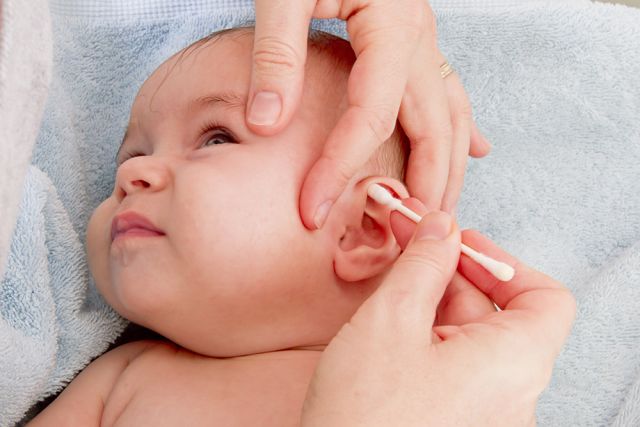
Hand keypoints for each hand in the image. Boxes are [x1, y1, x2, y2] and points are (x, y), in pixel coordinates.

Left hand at [247, 0, 491, 228]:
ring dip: (449, 171)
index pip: (372, 116)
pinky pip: (451, 94)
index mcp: (390, 27)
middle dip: (420, 189)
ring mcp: (426, 43)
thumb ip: (277, 55)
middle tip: (405, 241)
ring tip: (442, 216)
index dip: (342, 167)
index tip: (312, 209)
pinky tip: (473, 153)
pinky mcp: (418, 44)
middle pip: (432, 129)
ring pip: (451, 118)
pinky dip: (461, 129)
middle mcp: (419, 40)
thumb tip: (266, 124)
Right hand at [301, 205, 575, 426]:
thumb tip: (440, 228)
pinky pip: (455, 369)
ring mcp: (485, 414)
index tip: (458, 244)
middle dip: (451, 274)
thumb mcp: (390, 321)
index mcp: (514, 365)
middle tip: (408, 245)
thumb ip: (423, 265)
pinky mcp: (456, 423)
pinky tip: (389, 328)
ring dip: (434, 304)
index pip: (545, 299)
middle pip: (498, 314)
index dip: (502, 262)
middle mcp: (511, 395)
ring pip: (471, 340)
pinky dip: (428, 338)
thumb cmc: (364, 415)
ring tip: (390, 289)